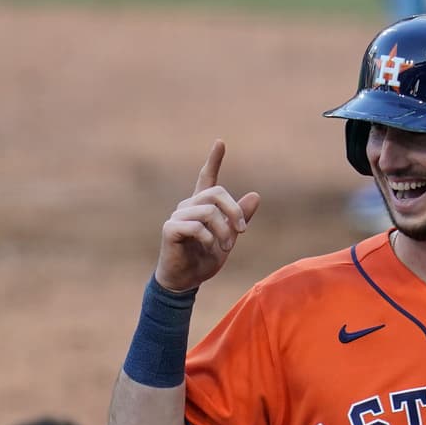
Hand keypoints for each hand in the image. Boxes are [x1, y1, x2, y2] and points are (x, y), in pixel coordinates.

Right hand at [154, 139, 260, 291]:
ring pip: (208, 211)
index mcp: (201, 206)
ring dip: (223, 230)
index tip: (220, 142)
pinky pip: (196, 226)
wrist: (185, 281)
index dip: (214, 160)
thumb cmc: (203, 260)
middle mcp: (188, 206)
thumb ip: (239, 219)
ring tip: (225, 246)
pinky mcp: (170, 229)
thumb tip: (255, 196)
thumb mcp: (228, 239)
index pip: (206, 178)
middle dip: (234, 212)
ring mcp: (177, 216)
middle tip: (242, 231)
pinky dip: (209, 238)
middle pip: (217, 193)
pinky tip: (209, 248)